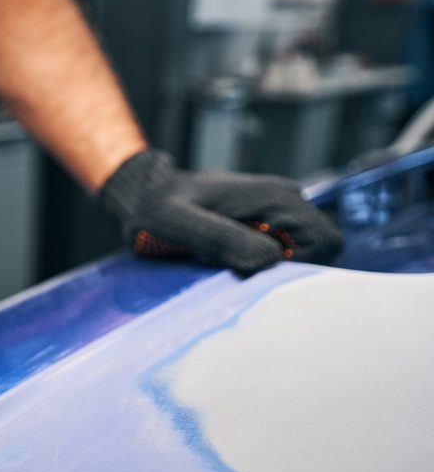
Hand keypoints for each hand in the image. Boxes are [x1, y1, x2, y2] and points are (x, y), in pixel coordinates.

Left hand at [98, 150, 342, 272]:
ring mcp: (279, 210)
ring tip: (230, 264)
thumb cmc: (155, 207)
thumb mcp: (176, 221)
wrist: (145, 195)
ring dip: (274, 269)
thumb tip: (270, 260)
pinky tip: (230, 262)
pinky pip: (286, 251)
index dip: (303, 268)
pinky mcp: (268, 221)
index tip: (259, 276)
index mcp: (274, 197)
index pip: (326, 242)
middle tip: (240, 272)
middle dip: (290, 271)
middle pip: (322, 250)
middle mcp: (285, 199)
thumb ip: (217, 237)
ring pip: (305, 253)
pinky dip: (264, 264)